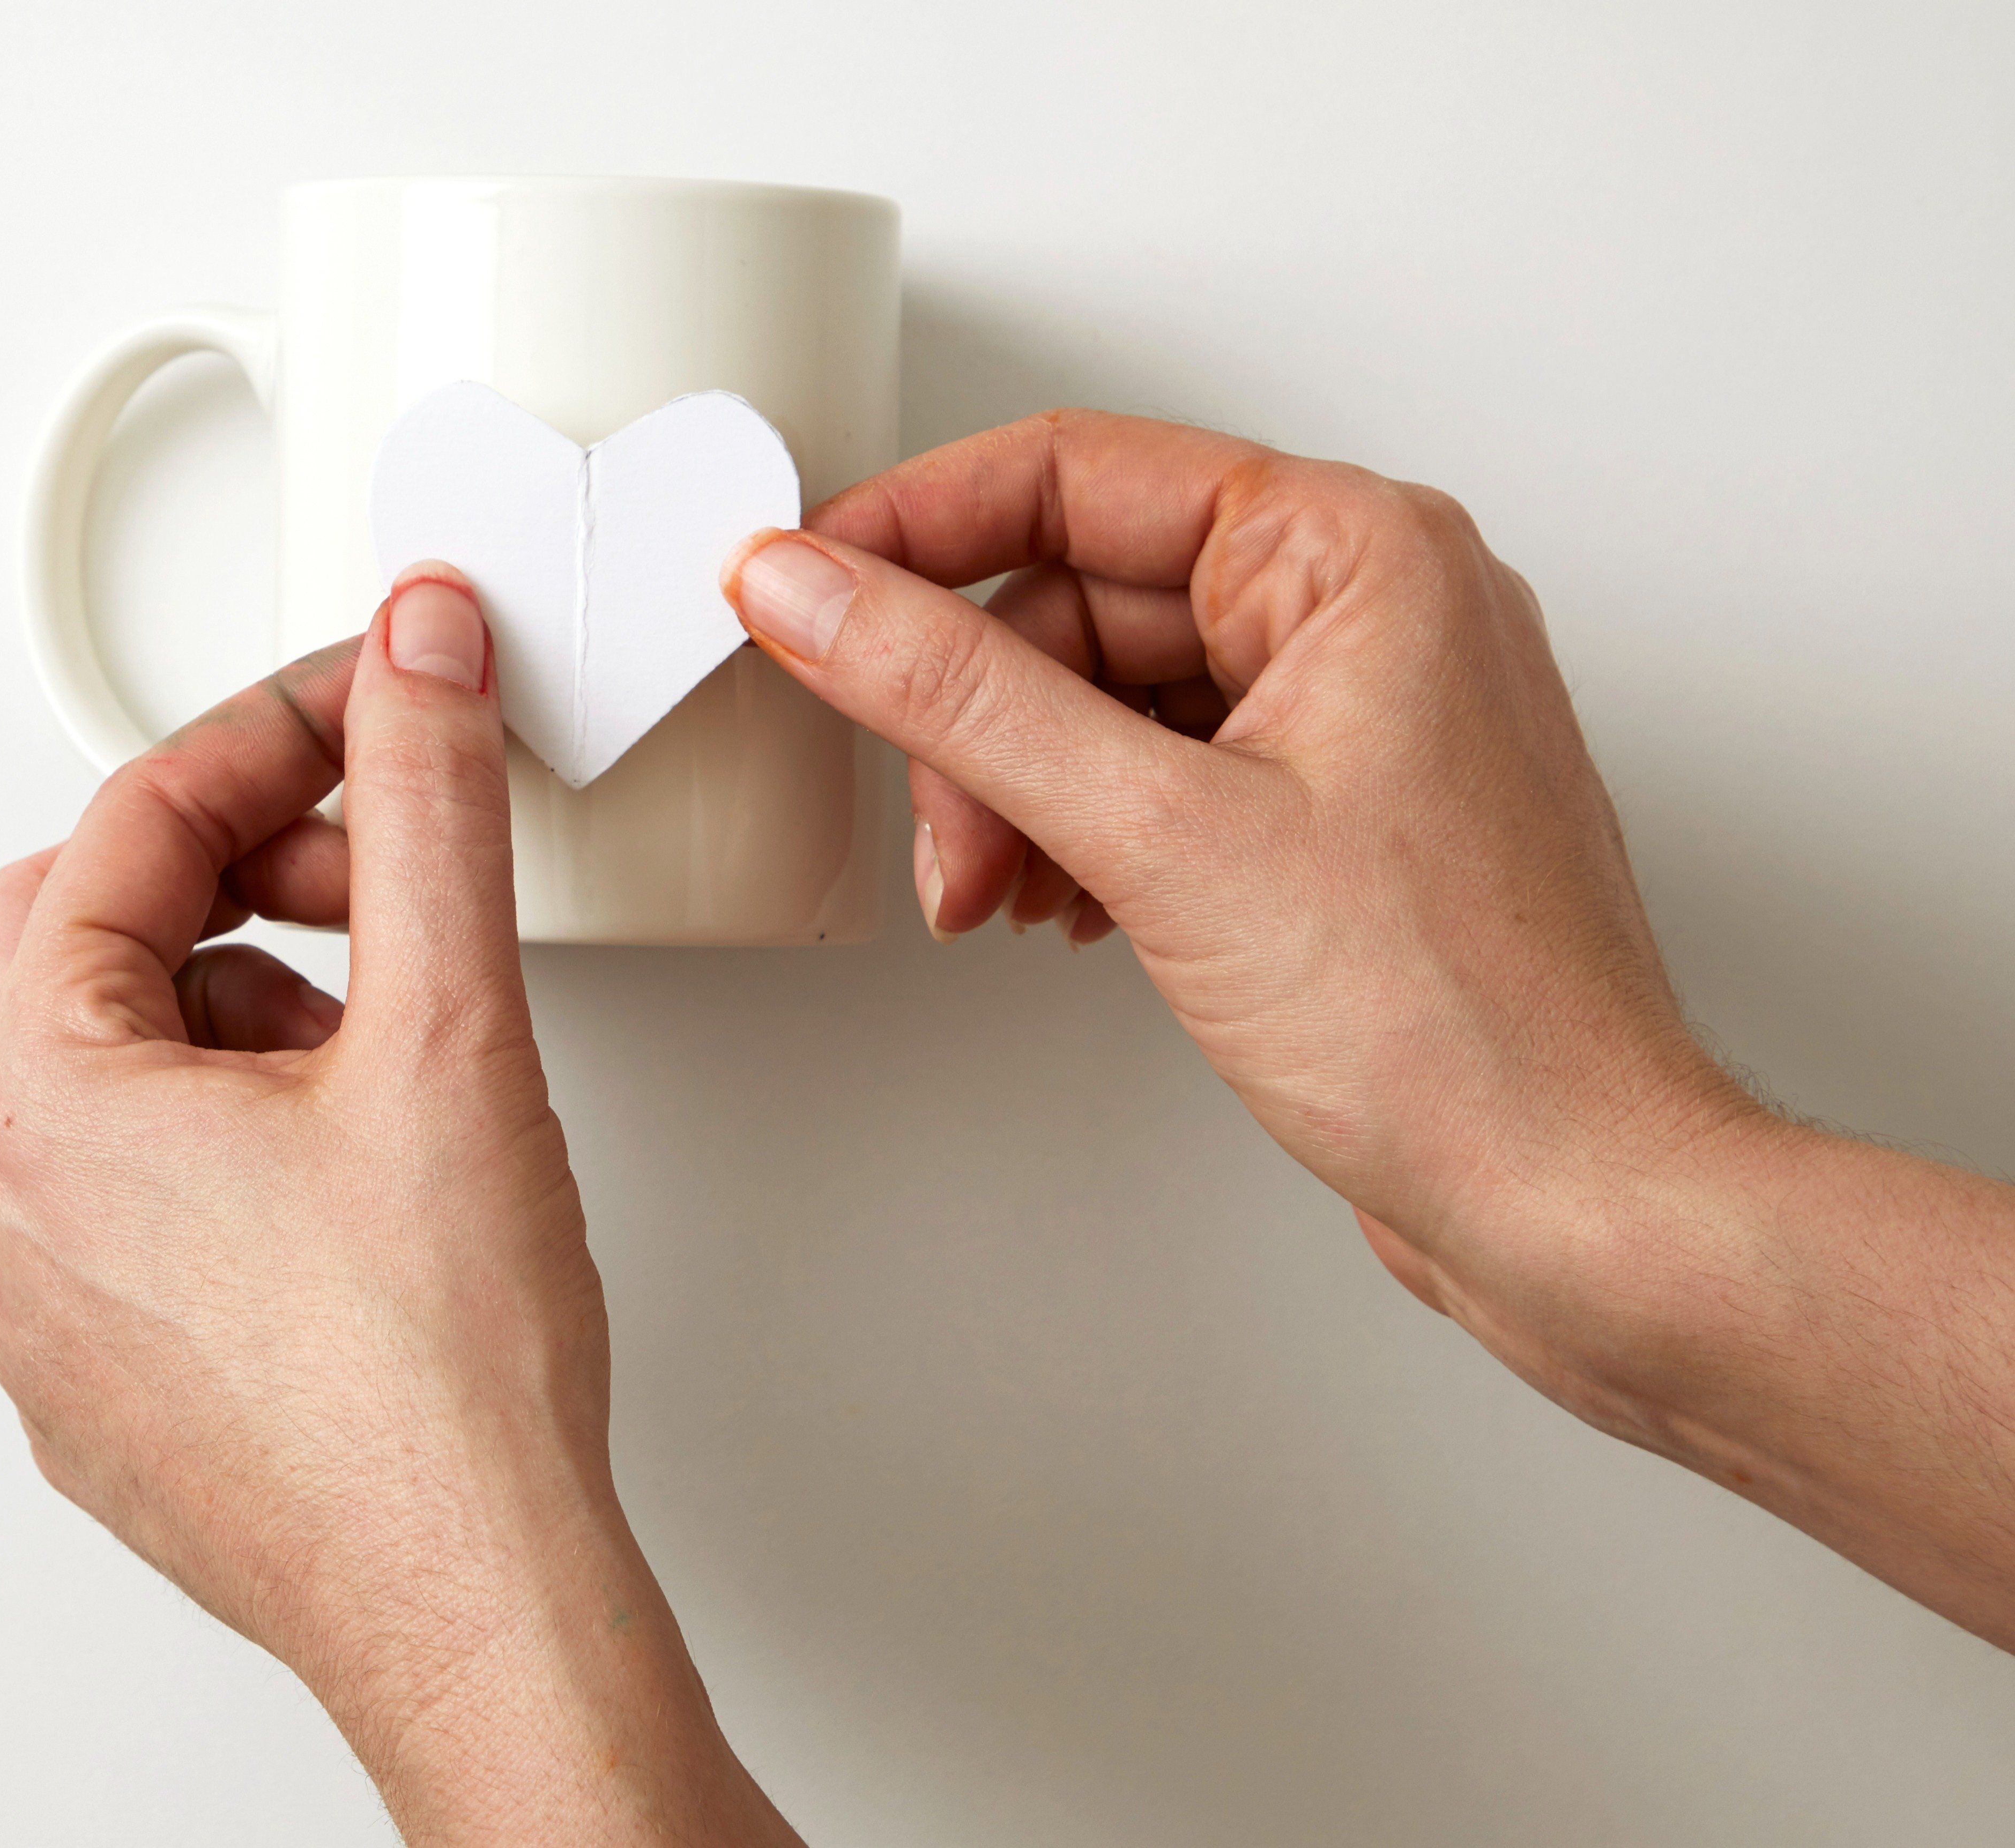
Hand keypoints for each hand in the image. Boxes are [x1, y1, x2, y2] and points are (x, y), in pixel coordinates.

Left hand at [0, 569, 799, 1842]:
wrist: (469, 1600)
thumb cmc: (438, 1375)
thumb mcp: (448, 1028)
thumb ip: (425, 803)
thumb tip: (417, 657)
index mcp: (39, 1091)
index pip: (131, 825)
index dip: (275, 733)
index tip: (377, 705)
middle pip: (77, 937)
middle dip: (229, 874)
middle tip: (366, 878)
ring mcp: (36, 1306)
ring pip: (97, 1072)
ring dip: (226, 1011)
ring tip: (378, 1048)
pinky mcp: (96, 1382)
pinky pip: (118, 1196)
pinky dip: (217, 1135)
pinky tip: (347, 1173)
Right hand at [722, 412, 2014, 1644]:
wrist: (1571, 1196)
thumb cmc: (1456, 1026)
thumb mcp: (1158, 833)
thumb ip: (962, 697)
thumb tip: (815, 589)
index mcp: (1356, 554)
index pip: (1075, 472)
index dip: (915, 529)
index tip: (805, 582)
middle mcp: (1368, 610)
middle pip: (1082, 595)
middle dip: (980, 722)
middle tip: (947, 839)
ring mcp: (1356, 714)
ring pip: (1111, 694)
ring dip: (1022, 793)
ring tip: (1006, 897)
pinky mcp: (1335, 812)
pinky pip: (1162, 771)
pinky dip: (1086, 834)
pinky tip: (1069, 910)